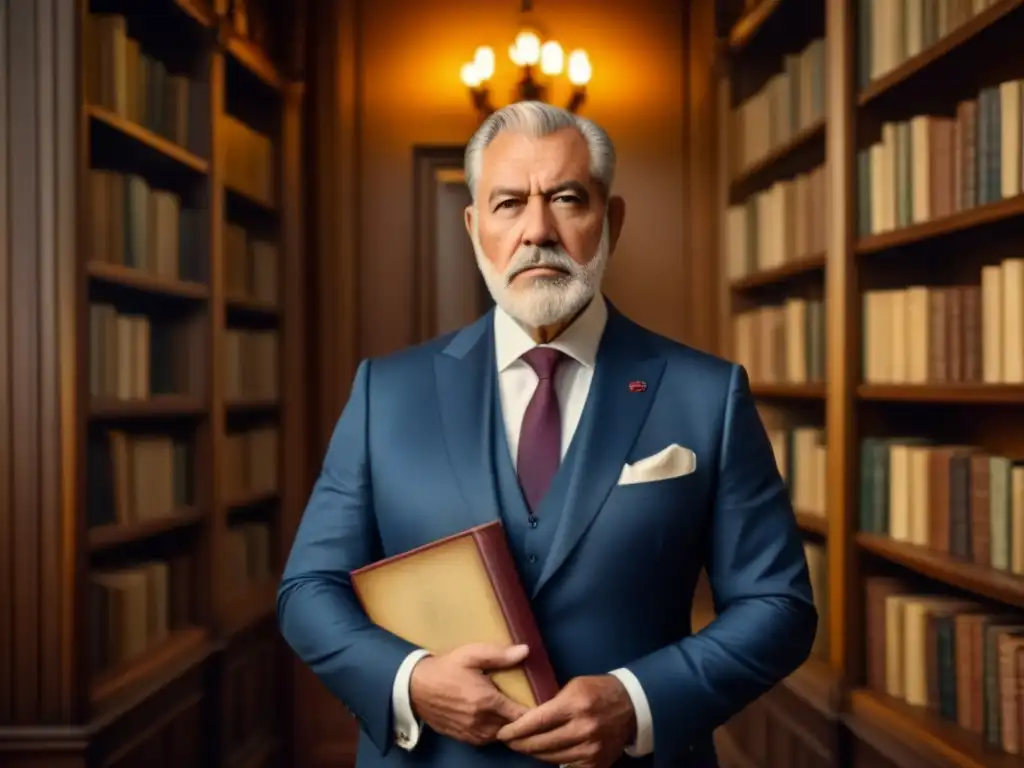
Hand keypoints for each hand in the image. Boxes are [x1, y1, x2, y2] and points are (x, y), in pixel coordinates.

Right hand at [409, 642, 531, 745]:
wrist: (415, 686)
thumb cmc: (446, 667)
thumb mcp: (471, 654)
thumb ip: (499, 655)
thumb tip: (526, 651)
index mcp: (487, 702)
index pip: (521, 715)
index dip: (534, 712)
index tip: (541, 703)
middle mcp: (481, 722)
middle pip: (512, 728)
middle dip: (522, 720)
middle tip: (529, 707)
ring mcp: (471, 733)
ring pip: (499, 736)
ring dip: (507, 727)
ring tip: (512, 713)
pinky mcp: (462, 737)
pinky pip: (485, 740)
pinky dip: (493, 732)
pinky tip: (494, 720)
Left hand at [496, 675, 635, 766]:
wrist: (632, 705)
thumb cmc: (598, 690)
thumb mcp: (573, 685)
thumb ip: (552, 701)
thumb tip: (528, 716)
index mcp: (574, 706)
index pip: (537, 722)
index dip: (516, 730)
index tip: (502, 732)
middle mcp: (582, 729)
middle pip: (541, 743)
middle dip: (520, 744)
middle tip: (508, 741)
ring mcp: (590, 749)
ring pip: (551, 758)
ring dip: (534, 754)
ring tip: (523, 747)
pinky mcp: (596, 762)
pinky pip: (567, 767)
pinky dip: (553, 761)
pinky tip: (544, 754)